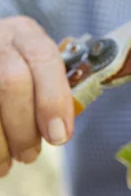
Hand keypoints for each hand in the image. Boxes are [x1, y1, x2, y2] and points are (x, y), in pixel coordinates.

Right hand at [0, 16, 73, 175]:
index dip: (53, 99)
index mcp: (25, 33)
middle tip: (30, 155)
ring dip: (0, 145)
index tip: (59, 136)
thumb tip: (60, 130)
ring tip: (8, 162)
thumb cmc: (20, 68)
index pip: (43, 58)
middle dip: (24, 127)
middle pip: (12, 82)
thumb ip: (53, 90)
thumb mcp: (39, 68)